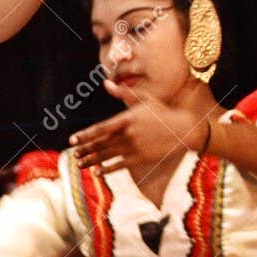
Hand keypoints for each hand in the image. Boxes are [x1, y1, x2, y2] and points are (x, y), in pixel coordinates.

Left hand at [69, 84, 209, 171]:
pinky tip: (97, 172)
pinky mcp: (140, 158)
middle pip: (101, 144)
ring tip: (79, 164)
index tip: (72, 140)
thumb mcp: (144, 98)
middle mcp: (128, 134)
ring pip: (108, 155)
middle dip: (85, 150)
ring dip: (92, 160)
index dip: (85, 135)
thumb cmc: (162, 112)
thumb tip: (106, 84)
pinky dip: (107, 169)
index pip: (101, 128)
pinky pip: (120, 165)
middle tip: (73, 154)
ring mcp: (134, 147)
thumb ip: (123, 92)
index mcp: (127, 119)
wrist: (183, 129)